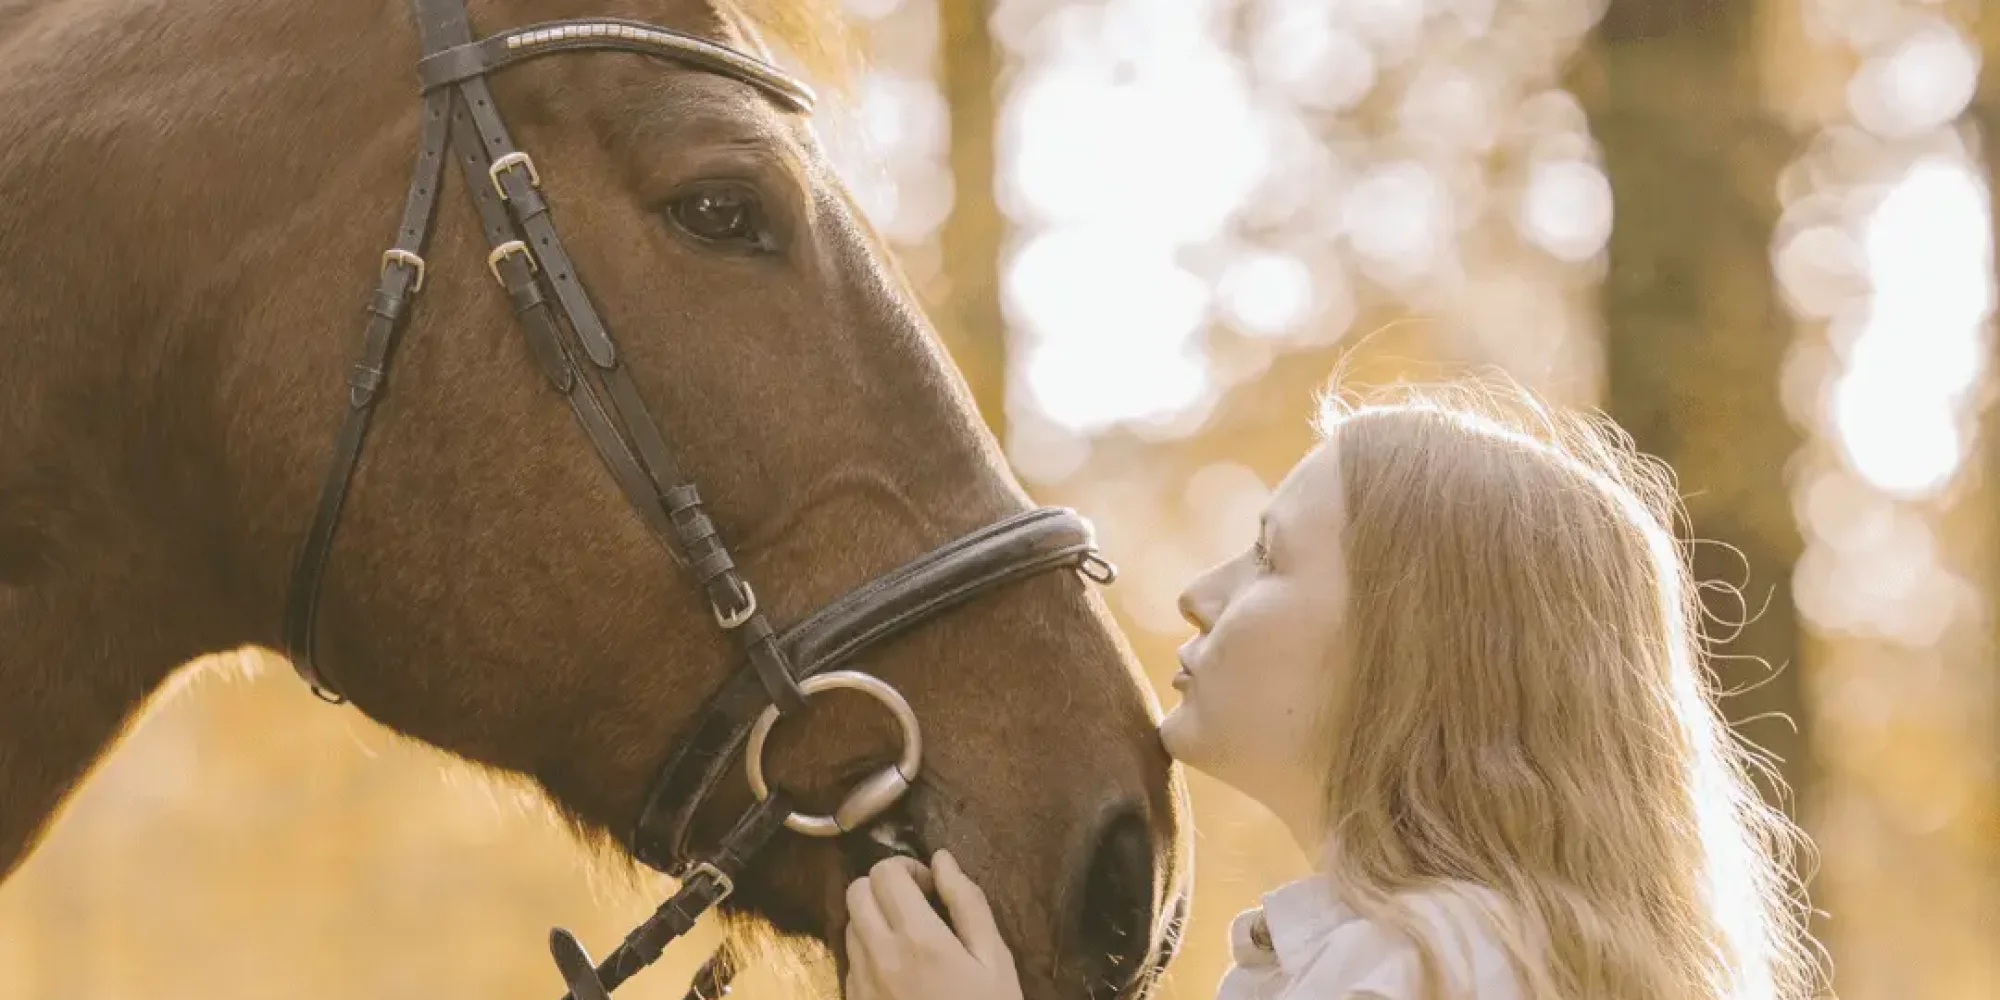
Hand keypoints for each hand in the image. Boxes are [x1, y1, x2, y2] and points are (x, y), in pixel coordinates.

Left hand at [844, 850, 1022, 999]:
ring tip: (909, 940)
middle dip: (885, 888)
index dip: (909, 869)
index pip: (885, 873)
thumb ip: (968, 904)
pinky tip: (900, 970)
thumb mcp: (995, 961)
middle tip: (917, 908)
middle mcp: (880, 956)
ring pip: (850, 924)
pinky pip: (851, 959)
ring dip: (874, 918)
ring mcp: (862, 983)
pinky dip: (869, 951)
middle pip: (857, 891)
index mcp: (918, 938)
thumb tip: (943, 861)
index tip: (932, 890)